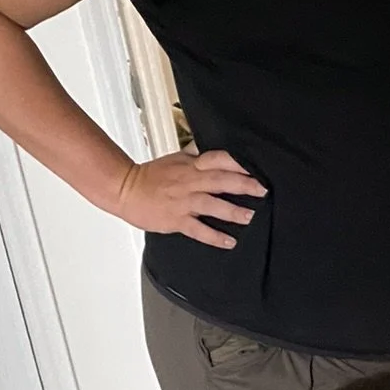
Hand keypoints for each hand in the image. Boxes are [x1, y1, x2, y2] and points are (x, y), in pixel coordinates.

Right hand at [113, 149, 266, 248]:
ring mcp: (183, 201)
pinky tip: (230, 242)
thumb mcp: (176, 159)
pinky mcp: (176, 220)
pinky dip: (214, 236)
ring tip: (250, 216)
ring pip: (212, 205)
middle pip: (220, 180)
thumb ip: (196, 154)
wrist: (126, 189)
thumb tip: (211, 148)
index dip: (238, 162)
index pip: (218, 159)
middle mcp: (190, 182)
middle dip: (244, 185)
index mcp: (191, 166)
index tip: (257, 167)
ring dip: (233, 211)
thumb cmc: (150, 176)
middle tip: (263, 190)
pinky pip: (198, 230)